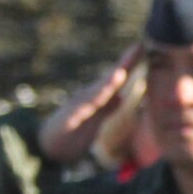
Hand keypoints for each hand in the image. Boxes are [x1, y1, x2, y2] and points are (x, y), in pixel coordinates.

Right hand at [39, 44, 141, 164]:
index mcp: (98, 97)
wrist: (48, 146)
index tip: (144, 47)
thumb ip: (107, 107)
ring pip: (99, 91)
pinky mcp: (70, 118)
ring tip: (123, 69)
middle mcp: (89, 96)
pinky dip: (95, 99)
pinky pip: (84, 108)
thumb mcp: (94, 119)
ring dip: (112, 79)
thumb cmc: (73, 132)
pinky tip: (102, 95)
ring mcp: (79, 105)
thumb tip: (120, 96)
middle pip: (110, 78)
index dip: (130, 63)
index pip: (117, 78)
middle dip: (125, 63)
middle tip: (139, 47)